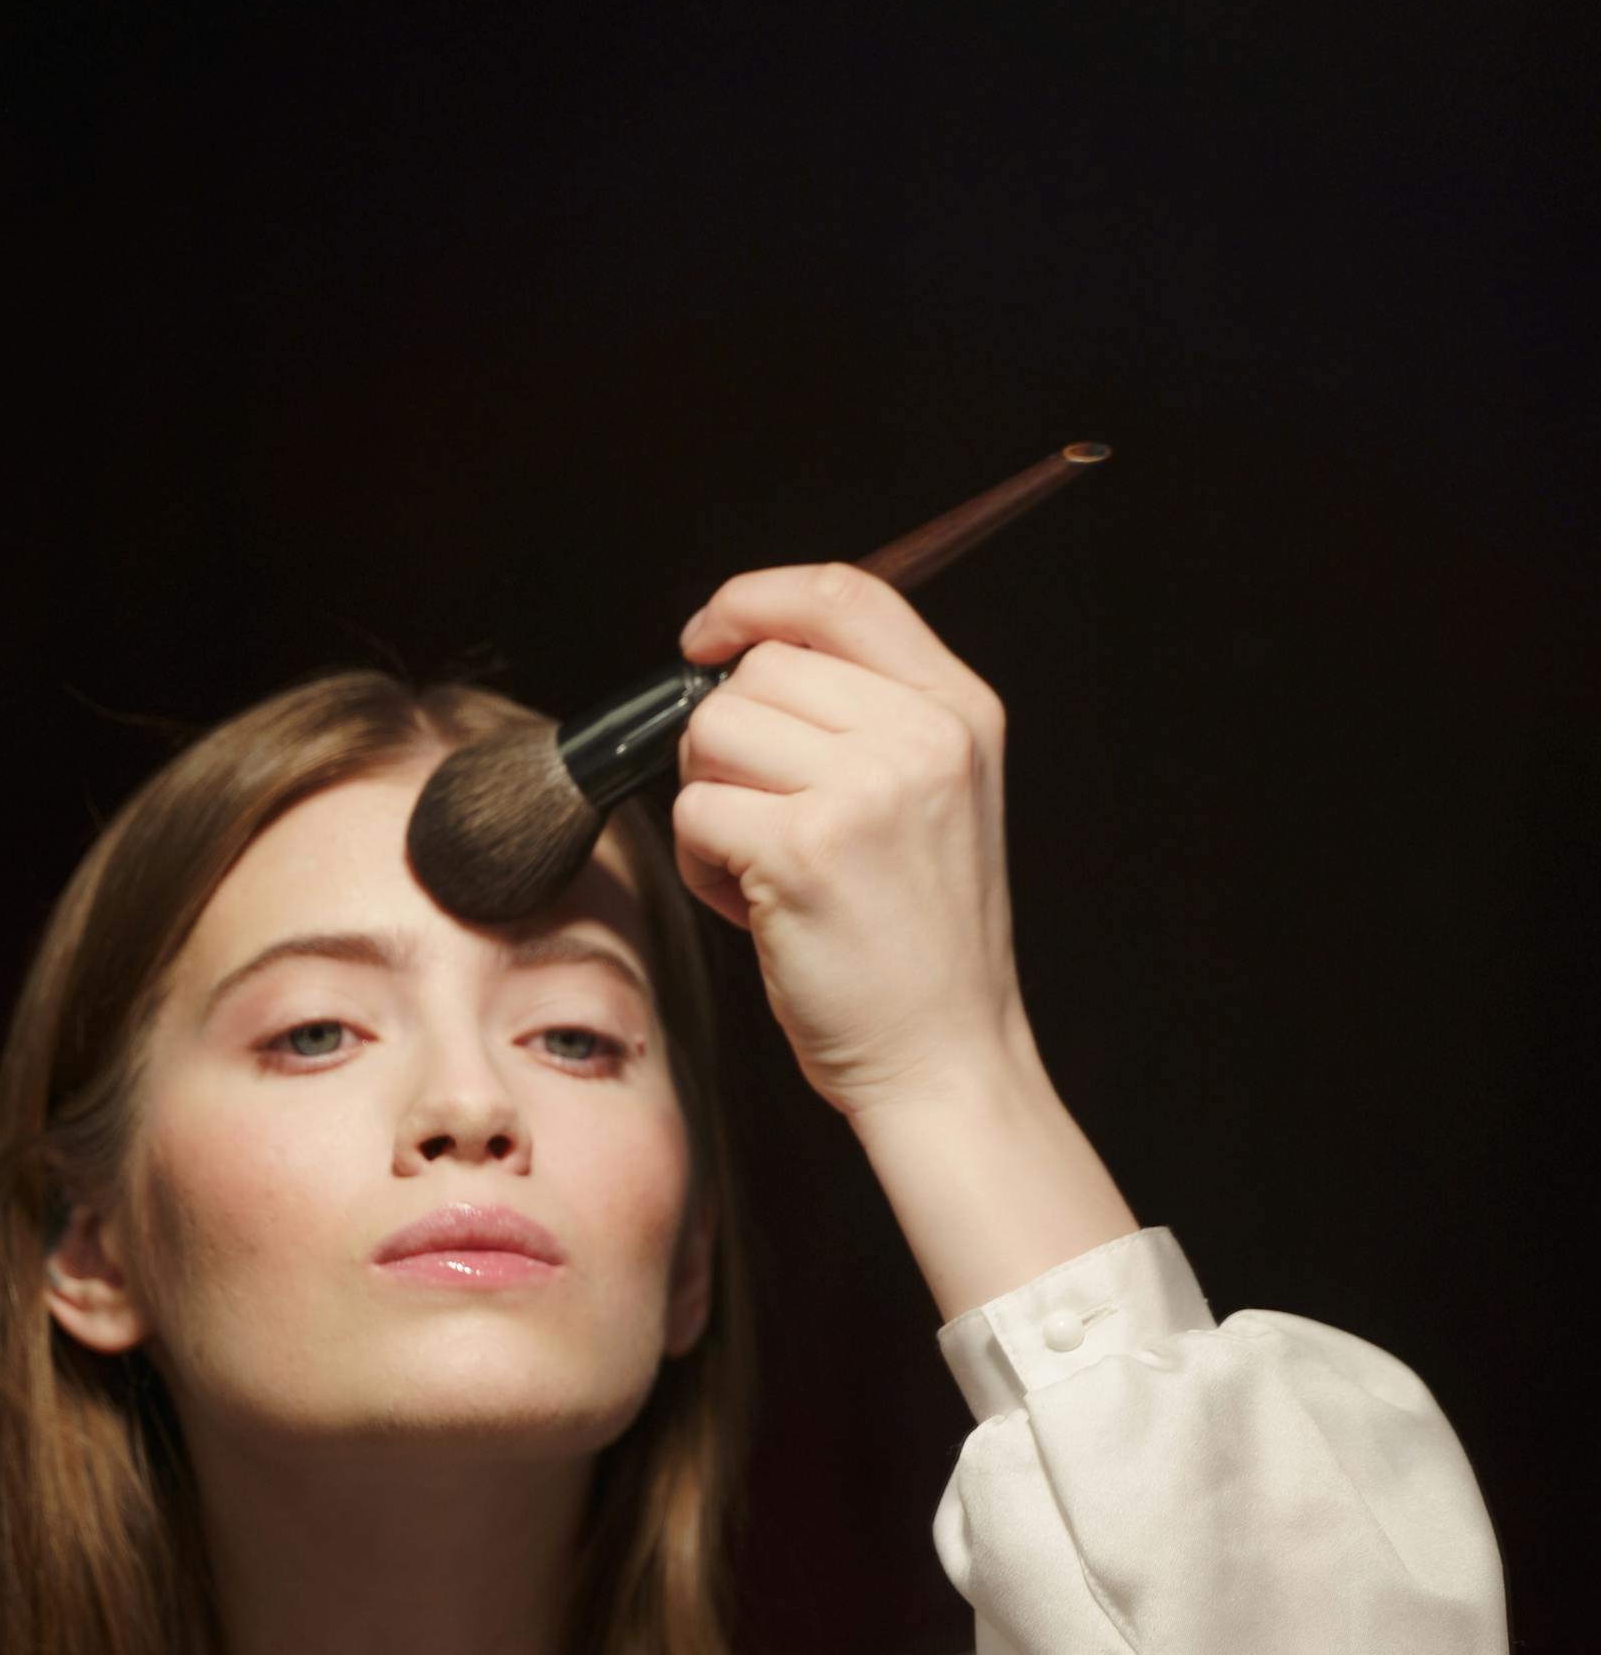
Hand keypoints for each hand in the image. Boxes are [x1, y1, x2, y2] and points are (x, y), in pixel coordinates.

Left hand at [672, 560, 1030, 1118]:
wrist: (945, 1061)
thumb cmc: (918, 948)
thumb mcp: (932, 801)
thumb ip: (865, 720)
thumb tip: (735, 664)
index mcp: (960, 712)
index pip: (841, 593)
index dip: (754, 600)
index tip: (704, 638)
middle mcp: (923, 737)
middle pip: (757, 669)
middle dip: (724, 742)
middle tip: (760, 822)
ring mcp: (867, 789)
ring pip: (713, 733)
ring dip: (709, 803)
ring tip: (762, 868)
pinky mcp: (805, 850)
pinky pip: (693, 813)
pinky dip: (700, 865)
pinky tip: (754, 908)